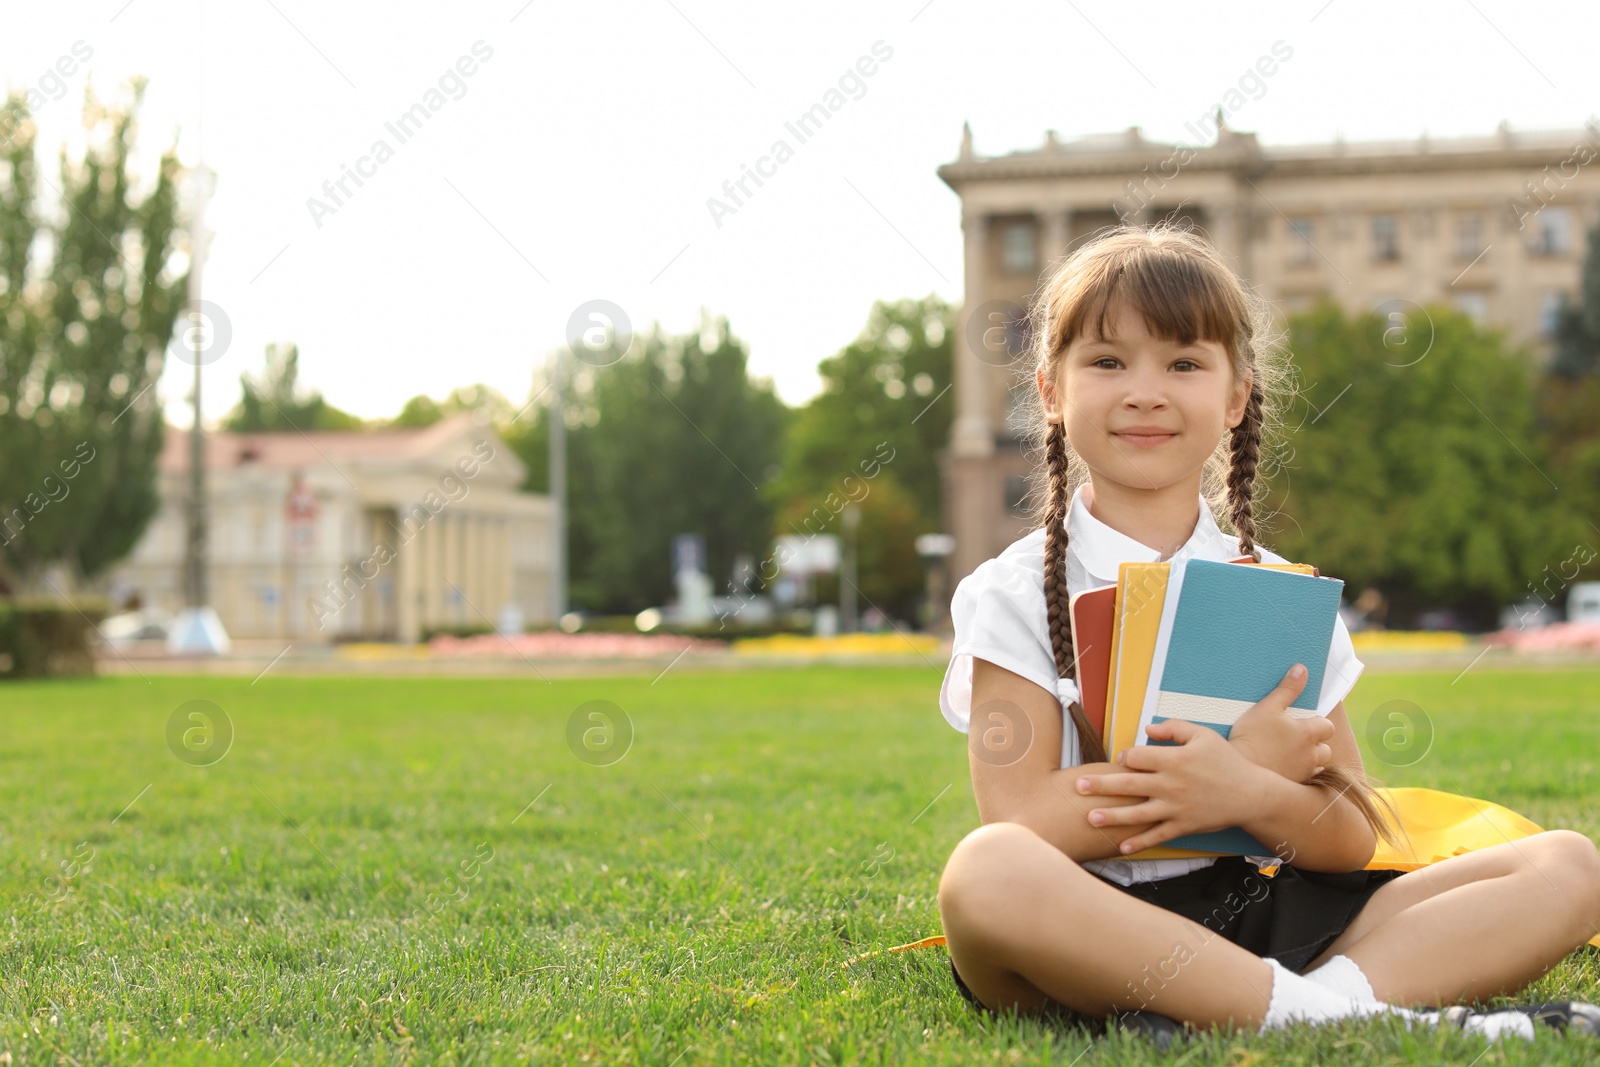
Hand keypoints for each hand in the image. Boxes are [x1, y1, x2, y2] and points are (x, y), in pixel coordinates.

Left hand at [1074, 723, 1265, 854]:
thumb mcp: (1202, 735)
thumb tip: (1146, 729)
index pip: (1137, 757)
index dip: (1124, 756)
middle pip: (1129, 783)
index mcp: (1174, 760)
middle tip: (1078, 787)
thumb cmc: (1225, 761)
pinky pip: (1157, 835)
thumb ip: (1173, 728)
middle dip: (1102, 785)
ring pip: (1138, 813)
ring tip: (1091, 818)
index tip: (1120, 759)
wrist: (1251, 794)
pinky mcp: (1183, 826)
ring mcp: (1176, 808)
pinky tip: (1121, 846)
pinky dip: (1140, 842)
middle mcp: (1171, 785)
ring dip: (1113, 816)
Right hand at [1227, 664, 1333, 782]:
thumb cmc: (1251, 737)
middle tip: (1295, 738)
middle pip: (1325, 748)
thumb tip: (1302, 669)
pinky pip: (1306, 780)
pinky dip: (1300, 774)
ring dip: (1310, 759)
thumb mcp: (1266, 707)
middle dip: (1316, 743)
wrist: (1239, 774)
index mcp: (1308, 733)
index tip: (1301, 722)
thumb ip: (1287, 689)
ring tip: (1290, 754)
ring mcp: (1304, 772)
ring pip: (1318, 765)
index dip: (1317, 723)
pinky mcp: (1294, 786)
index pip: (1327, 726)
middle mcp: (1311, 754)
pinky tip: (1284, 769)